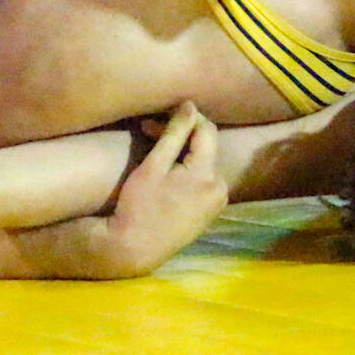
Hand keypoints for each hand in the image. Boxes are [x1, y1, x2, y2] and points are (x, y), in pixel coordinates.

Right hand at [105, 101, 227, 271]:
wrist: (134, 250)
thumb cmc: (138, 206)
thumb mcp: (154, 166)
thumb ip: (175, 134)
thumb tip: (190, 104)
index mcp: (208, 175)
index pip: (206, 131)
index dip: (184, 118)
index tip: (156, 119)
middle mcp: (220, 188)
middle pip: (206, 147)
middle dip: (181, 136)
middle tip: (149, 131)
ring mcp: (217, 202)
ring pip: (205, 163)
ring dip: (184, 153)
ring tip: (156, 151)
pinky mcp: (211, 211)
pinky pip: (204, 181)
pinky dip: (189, 171)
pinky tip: (168, 173)